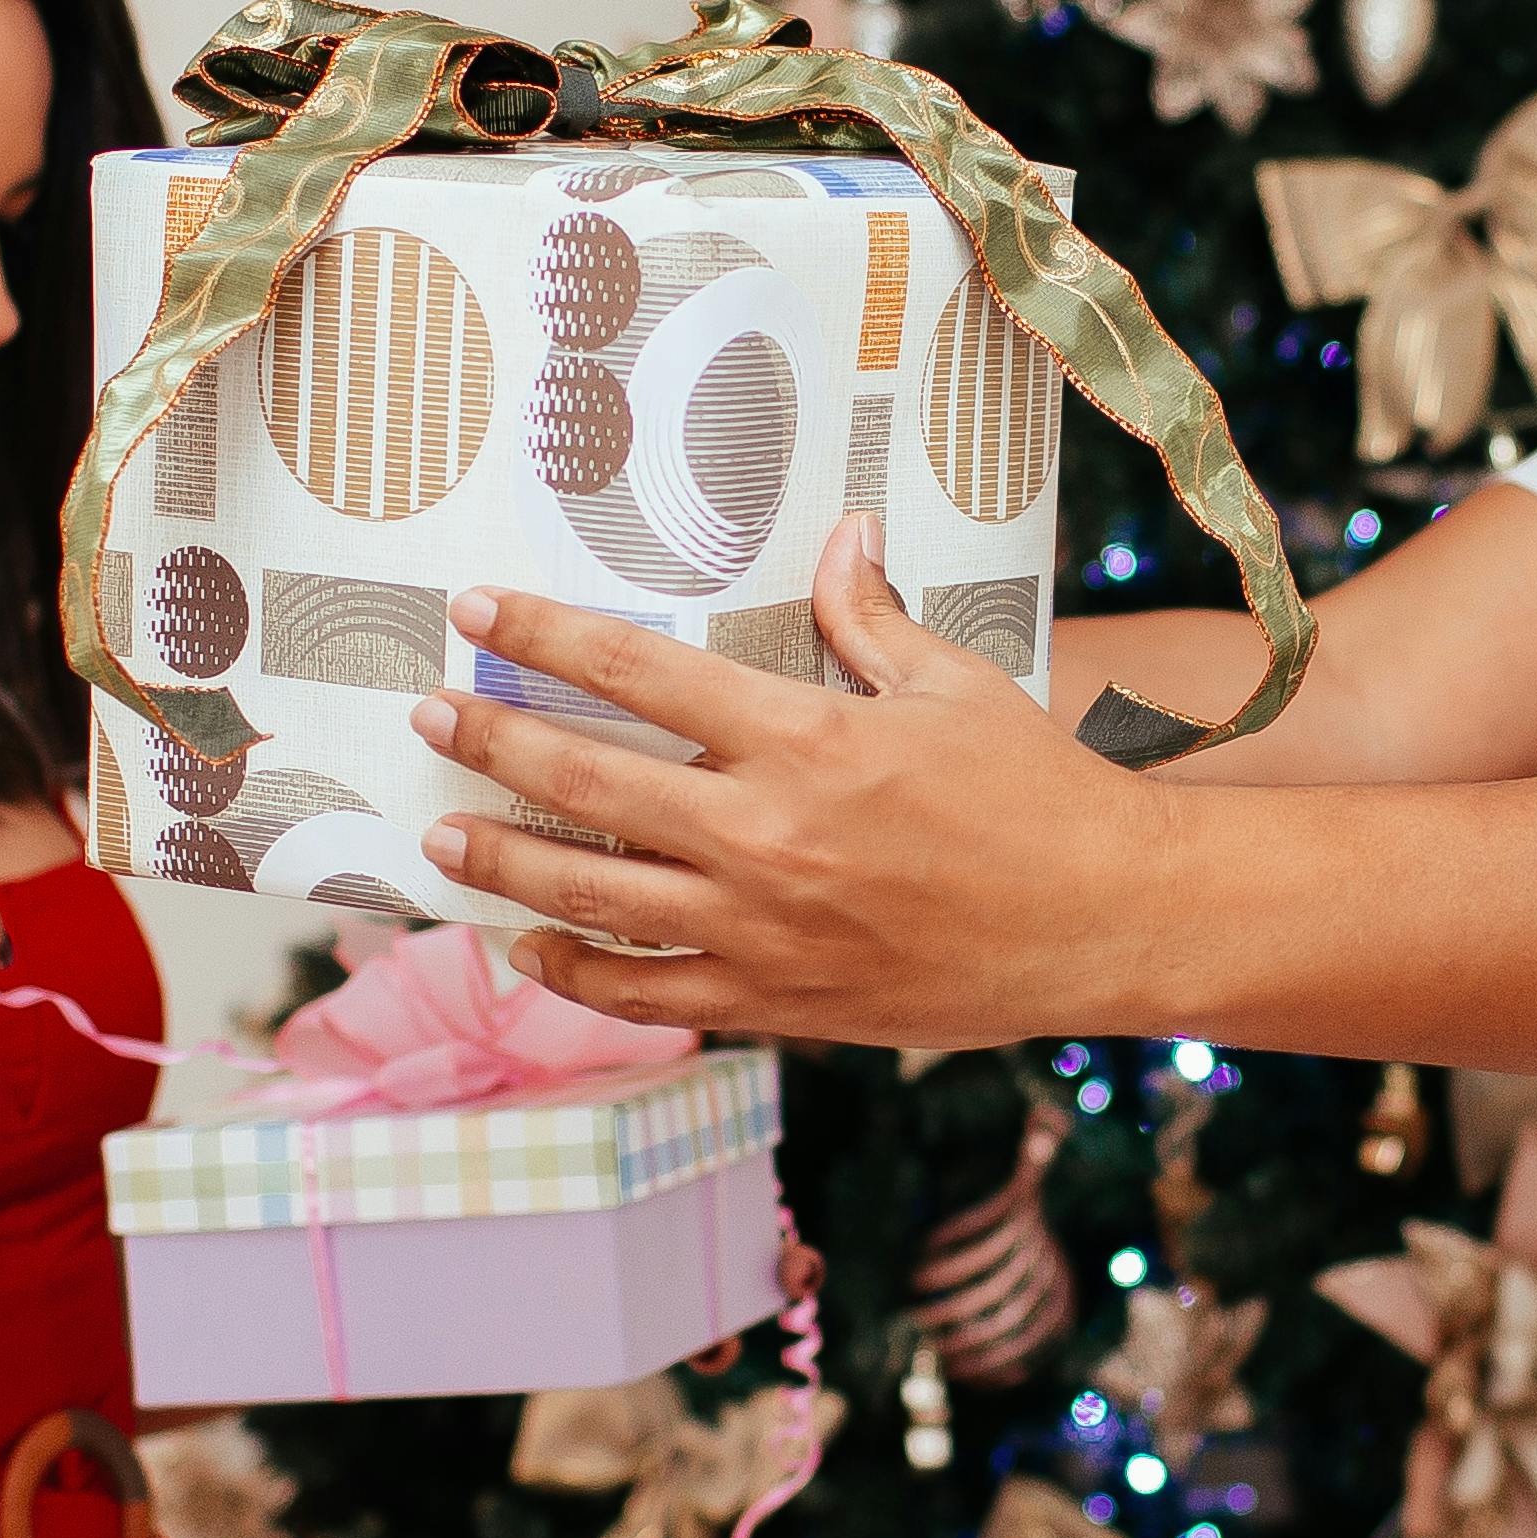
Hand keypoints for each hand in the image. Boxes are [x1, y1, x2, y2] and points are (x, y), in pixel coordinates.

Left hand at [411, 515, 1175, 1044]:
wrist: (1104, 922)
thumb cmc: (1039, 793)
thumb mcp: (956, 685)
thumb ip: (870, 618)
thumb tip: (837, 534)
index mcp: (804, 740)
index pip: (639, 673)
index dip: (545, 636)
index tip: (480, 611)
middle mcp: (764, 836)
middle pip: (585, 782)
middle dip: (492, 742)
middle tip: (431, 716)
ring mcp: (762, 930)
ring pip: (591, 895)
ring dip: (503, 861)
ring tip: (442, 838)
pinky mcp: (778, 1003)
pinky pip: (647, 993)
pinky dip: (578, 971)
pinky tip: (534, 943)